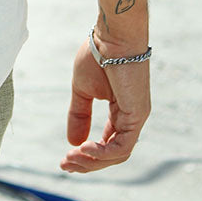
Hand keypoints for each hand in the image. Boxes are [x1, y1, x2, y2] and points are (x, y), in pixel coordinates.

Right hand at [60, 37, 150, 171]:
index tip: (65, 158)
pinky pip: (121, 146)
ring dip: (92, 161)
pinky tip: (84, 148)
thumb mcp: (82, 89)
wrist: (112, 35)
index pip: (107, 142)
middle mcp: (131, 118)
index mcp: (120, 111)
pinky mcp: (137, 115)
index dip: (87, 154)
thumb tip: (72, 142)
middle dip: (87, 163)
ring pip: (117, 155)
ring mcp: (136, 118)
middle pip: (112, 154)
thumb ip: (79, 115)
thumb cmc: (98, 54)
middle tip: (64, 165)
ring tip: (71, 157)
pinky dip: (102, 152)